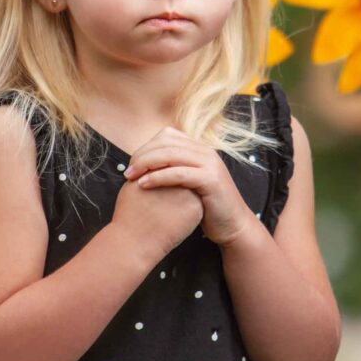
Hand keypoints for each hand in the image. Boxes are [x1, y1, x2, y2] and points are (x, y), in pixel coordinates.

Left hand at [122, 126, 253, 247]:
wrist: (232, 225)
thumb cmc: (206, 206)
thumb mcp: (189, 182)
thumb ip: (174, 168)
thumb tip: (147, 163)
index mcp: (200, 148)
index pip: (167, 135)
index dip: (146, 147)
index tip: (132, 164)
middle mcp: (206, 151)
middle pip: (166, 143)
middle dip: (142, 155)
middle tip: (128, 171)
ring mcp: (210, 164)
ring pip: (170, 155)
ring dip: (146, 164)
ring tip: (131, 177)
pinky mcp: (210, 179)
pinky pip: (178, 173)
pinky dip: (158, 177)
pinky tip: (144, 185)